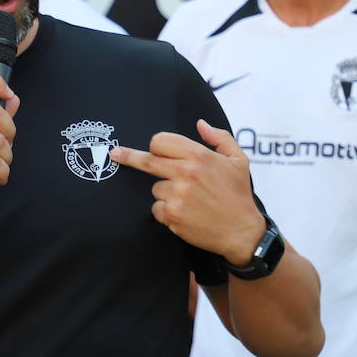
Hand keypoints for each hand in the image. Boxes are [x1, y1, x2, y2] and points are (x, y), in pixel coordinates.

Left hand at [111, 119, 264, 266]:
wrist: (242, 232)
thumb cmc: (239, 195)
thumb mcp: (238, 160)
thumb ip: (219, 137)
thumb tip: (200, 124)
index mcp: (199, 155)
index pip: (161, 141)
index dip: (157, 146)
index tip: (153, 150)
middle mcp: (185, 172)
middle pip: (146, 161)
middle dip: (128, 156)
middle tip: (114, 154)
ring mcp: (177, 195)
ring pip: (155, 188)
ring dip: (166, 193)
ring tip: (189, 199)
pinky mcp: (172, 215)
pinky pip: (156, 208)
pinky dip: (166, 211)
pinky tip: (185, 213)